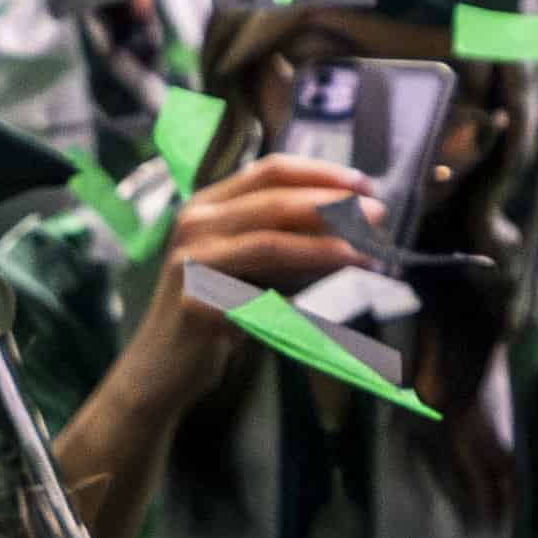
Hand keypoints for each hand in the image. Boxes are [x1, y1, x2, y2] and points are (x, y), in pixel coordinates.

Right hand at [129, 152, 379, 360]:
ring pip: (272, 243)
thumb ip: (277, 236)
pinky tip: (334, 304)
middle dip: (333, 205)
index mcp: (207, 204)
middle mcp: (195, 223)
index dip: (321, 173)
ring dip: (326, 246)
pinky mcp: (199, 304)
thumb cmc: (209, 311)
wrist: (159, 368)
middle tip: (378, 216)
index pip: (269, 170)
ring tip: (366, 254)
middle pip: (274, 200)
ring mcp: (192, 262)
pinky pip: (263, 296)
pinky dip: (303, 298)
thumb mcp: (239, 263)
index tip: (364, 185)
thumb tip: (349, 222)